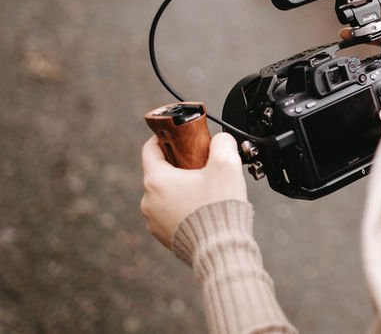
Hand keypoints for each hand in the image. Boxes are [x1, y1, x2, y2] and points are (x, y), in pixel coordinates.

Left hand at [140, 132, 247, 248]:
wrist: (220, 249)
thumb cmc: (219, 208)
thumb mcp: (227, 165)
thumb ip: (223, 143)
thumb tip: (221, 140)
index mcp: (157, 180)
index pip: (151, 149)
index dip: (164, 137)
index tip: (178, 136)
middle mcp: (149, 201)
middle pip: (161, 172)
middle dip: (181, 165)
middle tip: (203, 165)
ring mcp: (154, 221)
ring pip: (166, 194)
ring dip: (183, 188)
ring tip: (207, 190)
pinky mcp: (163, 236)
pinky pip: (171, 213)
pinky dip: (184, 207)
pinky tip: (204, 208)